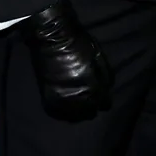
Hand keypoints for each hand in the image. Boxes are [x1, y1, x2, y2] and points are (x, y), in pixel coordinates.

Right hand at [22, 0, 112, 120]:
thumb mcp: (98, 56)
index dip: (104, 100)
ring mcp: (60, 101)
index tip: (103, 97)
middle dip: (92, 107)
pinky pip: (58, 114)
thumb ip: (105, 76)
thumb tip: (108, 91)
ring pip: (74, 117)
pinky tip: (67, 105)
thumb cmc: (77, 43)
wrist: (51, 38)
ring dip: (79, 112)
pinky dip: (64, 112)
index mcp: (91, 86)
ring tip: (79, 103)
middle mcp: (76, 97)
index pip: (103, 104)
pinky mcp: (47, 100)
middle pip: (89, 114)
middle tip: (91, 100)